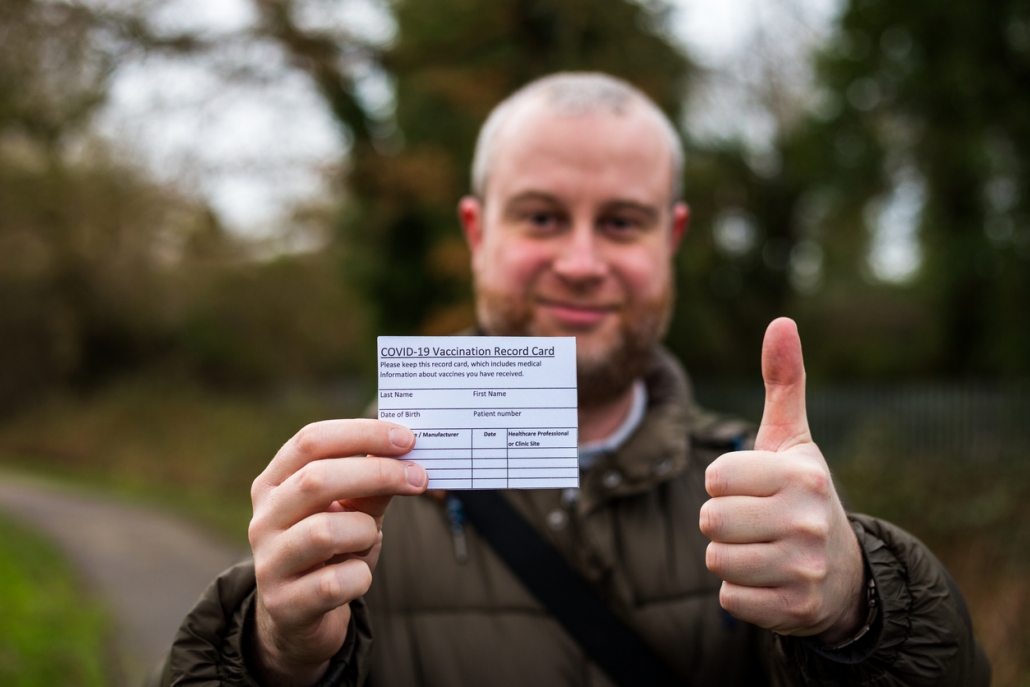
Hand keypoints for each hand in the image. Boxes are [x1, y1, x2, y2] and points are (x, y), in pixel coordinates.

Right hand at [248, 419, 426, 686]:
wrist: (299, 617)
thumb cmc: (332, 551)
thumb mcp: (352, 511)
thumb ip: (372, 485)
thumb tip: (406, 453)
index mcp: (275, 483)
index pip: (311, 441)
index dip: (361, 434)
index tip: (406, 438)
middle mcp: (264, 518)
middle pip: (316, 479)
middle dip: (377, 474)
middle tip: (418, 478)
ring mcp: (268, 562)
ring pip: (326, 532)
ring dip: (365, 532)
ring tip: (368, 540)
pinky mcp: (284, 604)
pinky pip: (336, 583)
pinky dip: (361, 577)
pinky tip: (358, 577)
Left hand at [699, 318, 865, 642]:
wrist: (843, 573)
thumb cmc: (800, 494)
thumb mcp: (794, 440)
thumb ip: (783, 382)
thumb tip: (782, 321)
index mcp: (801, 474)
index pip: (714, 477)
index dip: (723, 483)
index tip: (752, 488)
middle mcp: (808, 520)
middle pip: (711, 520)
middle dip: (722, 522)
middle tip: (755, 523)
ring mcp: (805, 568)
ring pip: (716, 560)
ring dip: (729, 557)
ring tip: (762, 550)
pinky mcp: (796, 609)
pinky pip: (730, 599)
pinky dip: (740, 593)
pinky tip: (769, 580)